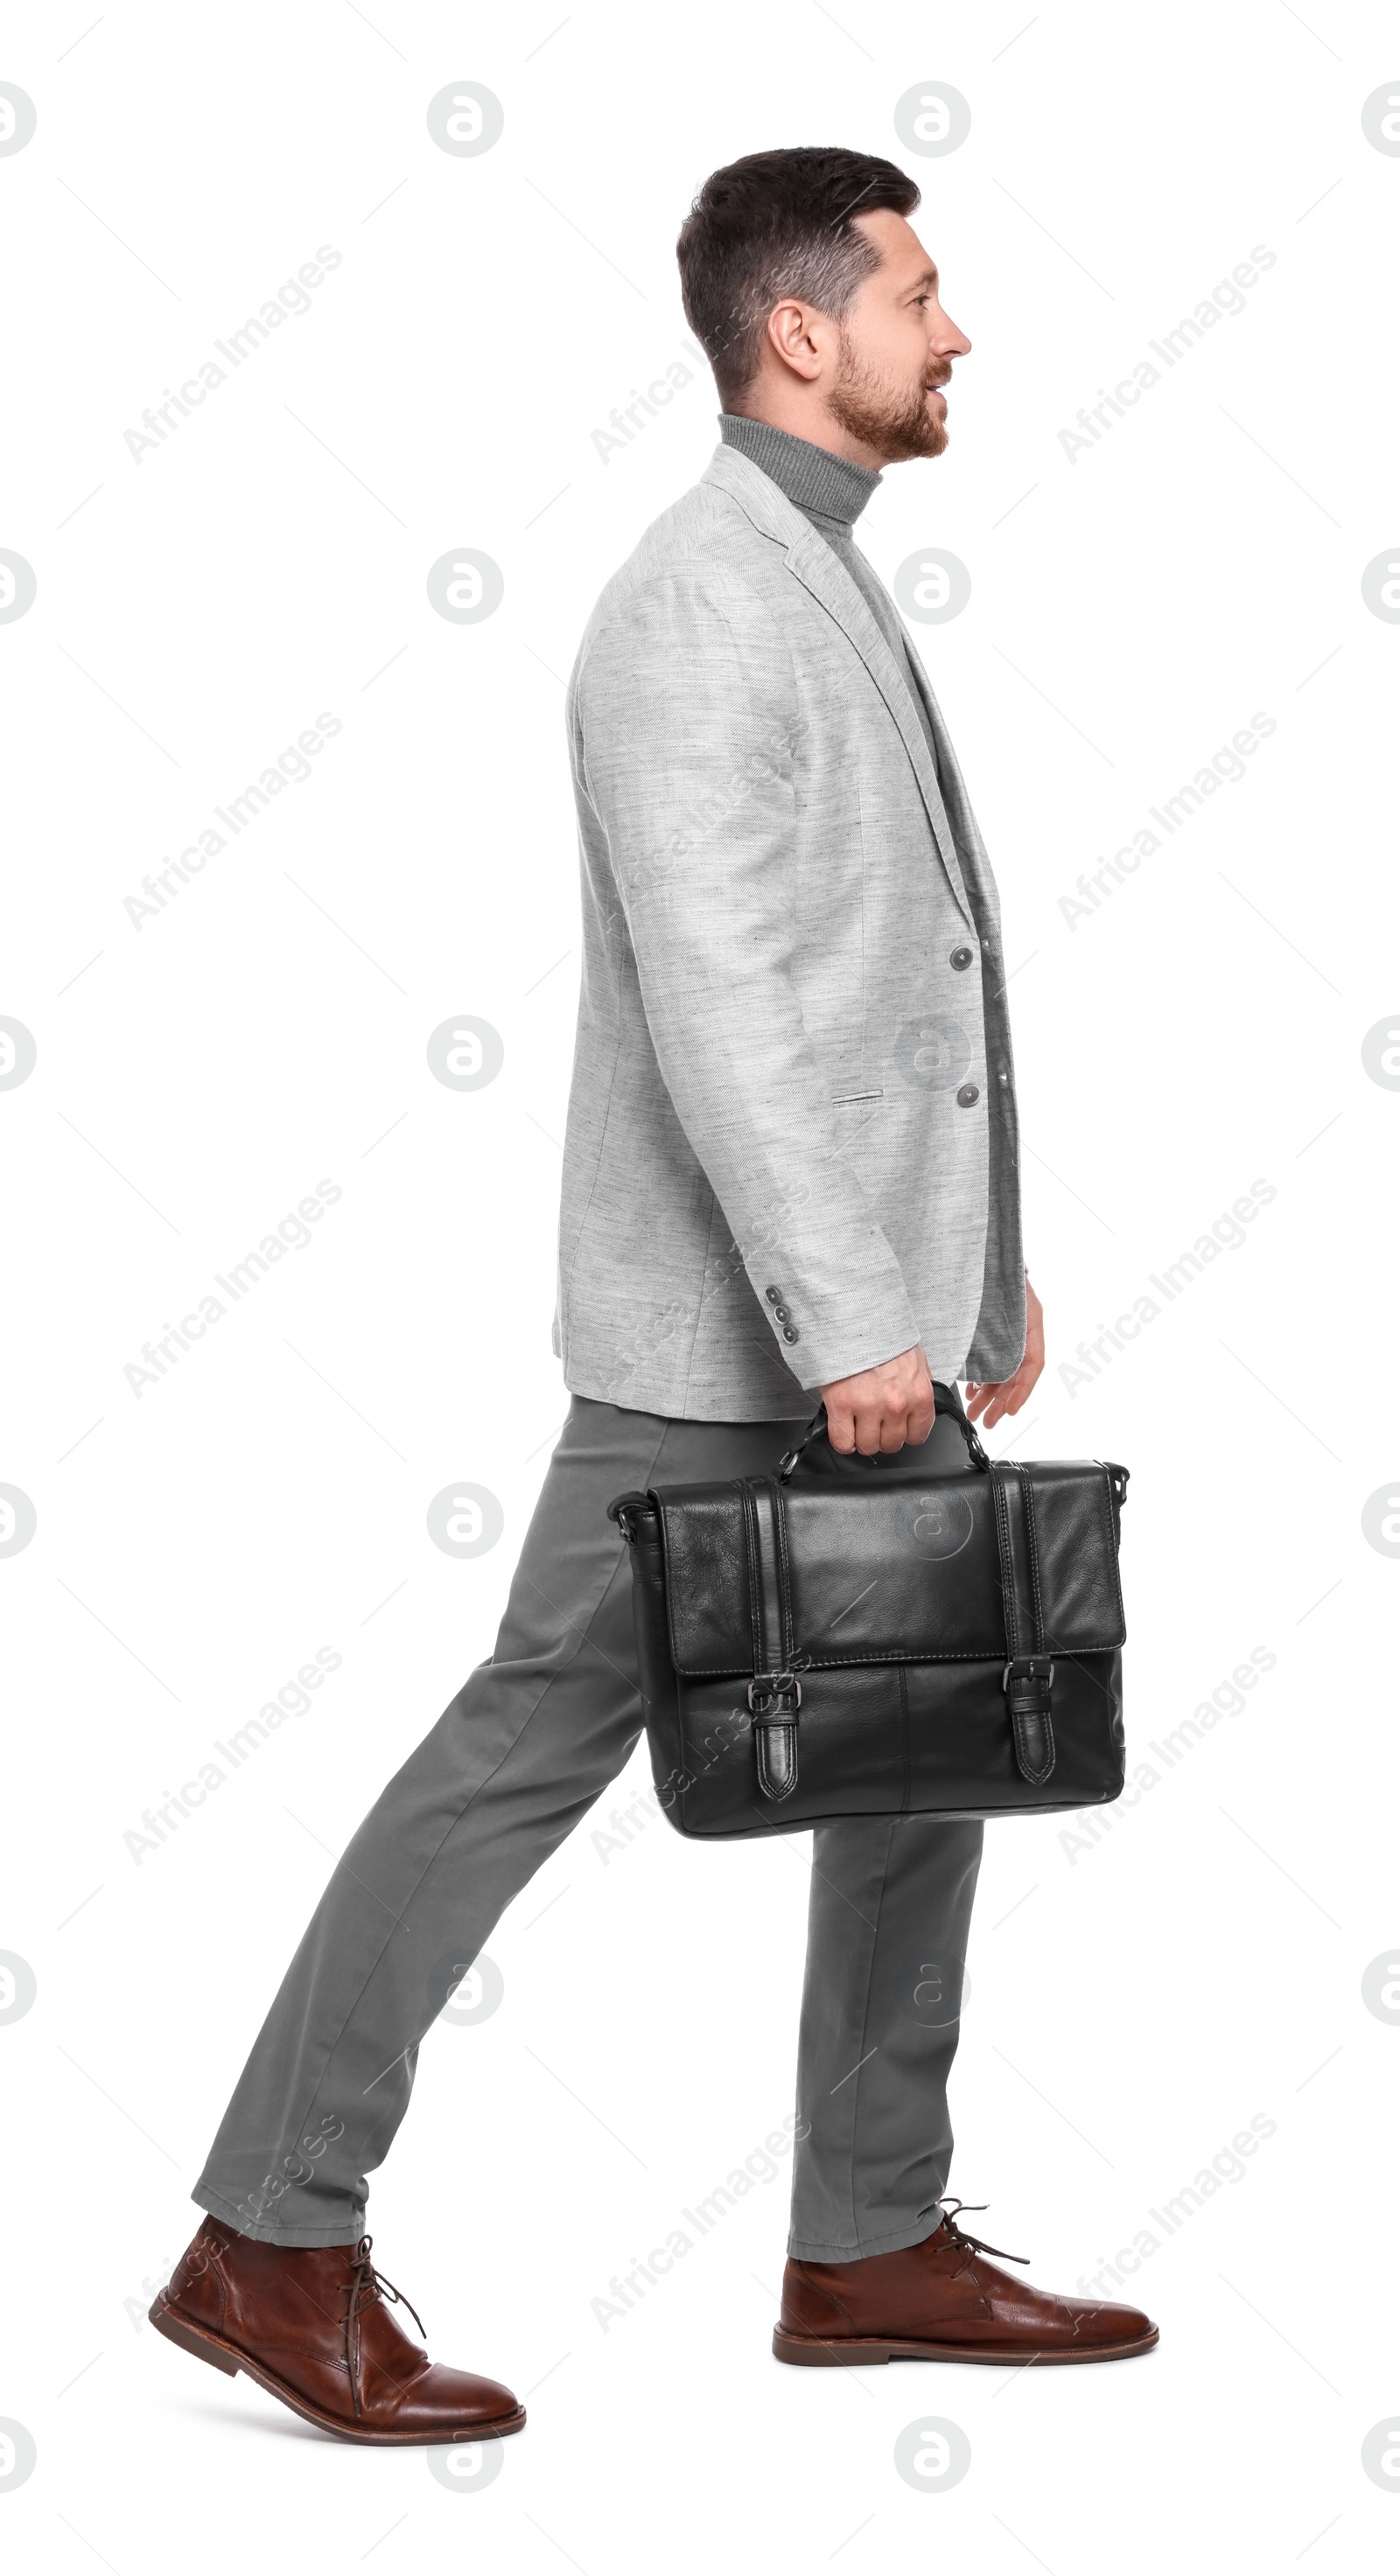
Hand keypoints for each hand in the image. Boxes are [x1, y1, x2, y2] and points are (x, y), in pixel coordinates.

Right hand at [820, 1343, 935, 1456]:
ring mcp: (868, 1407)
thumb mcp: (916, 1361)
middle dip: (883, 1436)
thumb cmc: (884, 1335)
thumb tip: (916, 1409)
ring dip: (862, 1439)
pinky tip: (843, 1429)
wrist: (856, 1317)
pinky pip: (842, 1442)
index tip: (898, 1429)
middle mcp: (896, 1405)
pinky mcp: (841, 1405)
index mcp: (919, 1395)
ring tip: (858, 1424)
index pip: (917, 1435)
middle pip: (891, 1444)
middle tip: (875, 1423)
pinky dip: (842, 1441)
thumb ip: (917, 1389)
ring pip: (867, 1446)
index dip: (905, 1434)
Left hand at [965, 1276, 1043, 1429]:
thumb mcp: (1007, 1299)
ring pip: (1001, 1372)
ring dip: (989, 1395)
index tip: (1009, 1409)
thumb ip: (1002, 1327)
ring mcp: (1006, 1336)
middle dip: (1000, 1401)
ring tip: (976, 1411)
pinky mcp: (991, 1335)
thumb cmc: (1000, 1272)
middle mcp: (1021, 1334)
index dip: (1022, 1391)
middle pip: (1014, 1375)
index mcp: (1031, 1326)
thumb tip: (986, 1356)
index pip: (1032, 1366)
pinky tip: (972, 1390)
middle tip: (987, 1420)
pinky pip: (991, 1362)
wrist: (987, 1255)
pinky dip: (982, 1379)